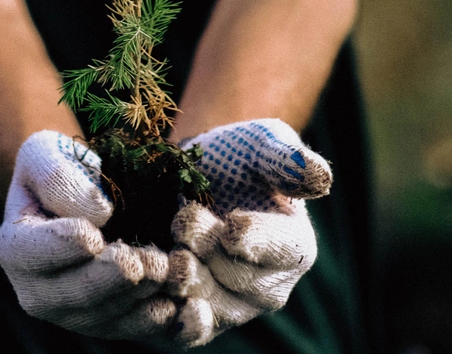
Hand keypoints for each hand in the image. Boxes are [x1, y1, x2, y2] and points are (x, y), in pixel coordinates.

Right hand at [0, 130, 175, 338]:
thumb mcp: (45, 152)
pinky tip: (180, 302)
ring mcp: (70, 311)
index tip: (96, 235)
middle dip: (114, 280)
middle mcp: (36, 291)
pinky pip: (129, 329)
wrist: (77, 193)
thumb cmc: (57, 166)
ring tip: (171, 271)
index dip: (67, 247)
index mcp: (14, 248)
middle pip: (73, 296)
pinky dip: (156, 320)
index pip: (35, 254)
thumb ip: (57, 175)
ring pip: (105, 318)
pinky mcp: (104, 320)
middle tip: (149, 261)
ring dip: (141, 298)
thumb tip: (99, 213)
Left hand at [167, 118, 331, 346]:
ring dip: (183, 280)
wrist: (198, 174)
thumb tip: (320, 178)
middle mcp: (269, 286)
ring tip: (168, 250)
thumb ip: (286, 159)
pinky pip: (186, 331)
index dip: (253, 241)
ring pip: (209, 307)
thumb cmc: (239, 155)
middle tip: (182, 219)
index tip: (230, 224)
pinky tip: (155, 303)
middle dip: (206, 249)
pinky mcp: (197, 315)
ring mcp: (234, 306)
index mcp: (294, 246)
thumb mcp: (263, 144)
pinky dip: (170, 319)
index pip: (279, 252)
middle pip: (237, 280)